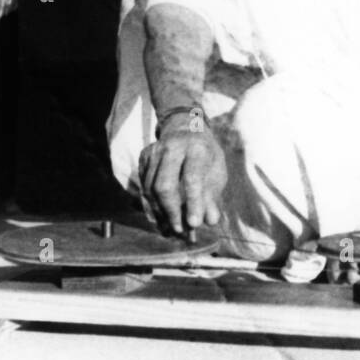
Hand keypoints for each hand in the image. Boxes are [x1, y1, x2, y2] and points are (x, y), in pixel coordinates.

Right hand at [137, 112, 226, 234]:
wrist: (186, 128)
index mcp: (196, 147)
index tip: (195, 225)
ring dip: (160, 214)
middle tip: (180, 231)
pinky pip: (142, 187)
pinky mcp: (143, 158)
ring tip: (170, 231)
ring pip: (150, 189)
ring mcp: (154, 151)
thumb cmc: (206, 155)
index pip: (192, 178)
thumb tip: (210, 221)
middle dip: (171, 212)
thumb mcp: (216, 171)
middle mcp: (172, 147)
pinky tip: (159, 221)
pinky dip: (150, 207)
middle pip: (164, 185)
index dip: (193, 203)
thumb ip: (213, 195)